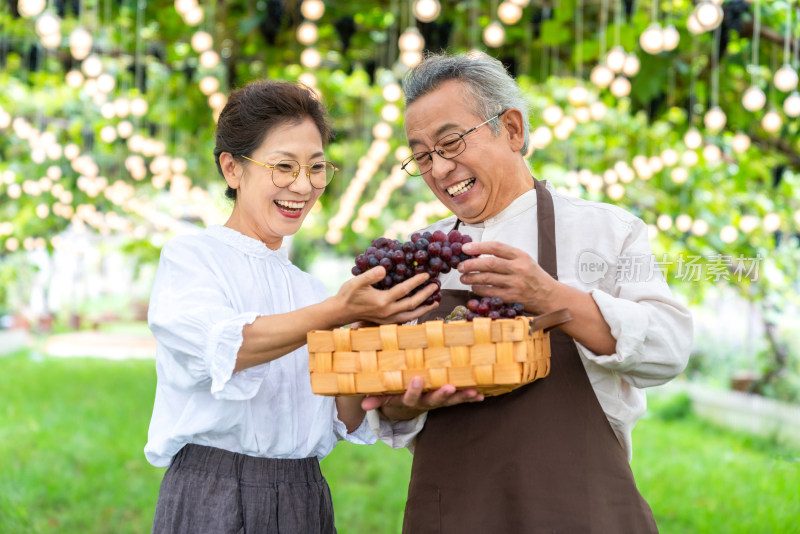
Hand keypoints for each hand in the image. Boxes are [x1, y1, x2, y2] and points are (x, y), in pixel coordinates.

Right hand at [335, 266, 439, 324]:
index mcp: (382, 301)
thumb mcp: (356, 282)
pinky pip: (404, 320)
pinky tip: (419, 310)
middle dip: (426, 295)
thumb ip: (370, 275)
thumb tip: (384, 269)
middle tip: (436, 286)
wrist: (340, 312)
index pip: (404, 290)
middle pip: (412, 304)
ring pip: (410, 316)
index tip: (427, 274)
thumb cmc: (347, 295)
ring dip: (424, 309)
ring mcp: (387, 319)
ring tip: (435, 303)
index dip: (416, 282)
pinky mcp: (385, 322)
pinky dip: (414, 315)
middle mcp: (387, 312)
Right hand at [361, 376, 483, 419]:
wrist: (405, 409)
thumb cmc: (394, 394)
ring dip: (462, 396)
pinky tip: (482, 395)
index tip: (416, 379)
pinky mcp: (446, 400)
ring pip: (450, 400)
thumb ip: (376, 398)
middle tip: (449, 387)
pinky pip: (460, 400)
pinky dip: (471, 398)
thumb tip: (363, 405)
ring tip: (473, 392)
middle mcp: (424, 402)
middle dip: (442, 394)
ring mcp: (437, 402)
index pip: (409, 396)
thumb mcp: (385, 396)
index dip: (413, 389)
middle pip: (434, 400)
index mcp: (408, 399)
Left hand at [458, 241, 558, 314]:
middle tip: (460, 266)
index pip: (496, 247)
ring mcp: (516, 284)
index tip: (465, 248)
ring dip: (472, 278)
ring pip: (488, 279)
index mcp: (521, 256)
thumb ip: (506, 256)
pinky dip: (479, 290)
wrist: (550, 296)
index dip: (479, 246)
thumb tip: (479, 252)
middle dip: (471, 264)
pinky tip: (474, 287)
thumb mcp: (525, 260)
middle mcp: (519, 268)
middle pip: (489, 263)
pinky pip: (491, 293)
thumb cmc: (534, 276)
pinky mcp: (513, 297)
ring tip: (463, 277)